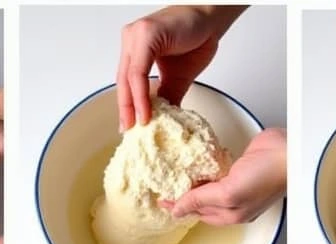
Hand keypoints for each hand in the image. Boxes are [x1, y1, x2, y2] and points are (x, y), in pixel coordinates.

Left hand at [117, 5, 245, 129]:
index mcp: (135, 48)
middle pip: (123, 80)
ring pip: (128, 77)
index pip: (126, 81)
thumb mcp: (178, 76)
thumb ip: (166, 95)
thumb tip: (159, 120)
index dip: (127, 105)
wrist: (212, 19)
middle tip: (128, 131)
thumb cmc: (197, 39)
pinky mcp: (146, 35)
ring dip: (132, 104)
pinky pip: (138, 71)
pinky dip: (140, 94)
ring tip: (137, 125)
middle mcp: (131, 39)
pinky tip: (145, 111)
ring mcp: (136, 36)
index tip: (128, 127)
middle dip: (126, 108)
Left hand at [168, 127, 285, 224]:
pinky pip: (217, 170)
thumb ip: (201, 200)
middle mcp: (235, 203)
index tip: (161, 199)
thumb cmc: (267, 175)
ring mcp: (239, 184)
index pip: (198, 213)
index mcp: (232, 214)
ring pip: (209, 186)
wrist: (290, 151)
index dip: (179, 207)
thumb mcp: (229, 193)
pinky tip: (196, 162)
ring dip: (194, 181)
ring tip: (175, 173)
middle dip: (184, 195)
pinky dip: (205, 167)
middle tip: (164, 185)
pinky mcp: (241, 166)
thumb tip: (177, 211)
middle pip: (202, 202)